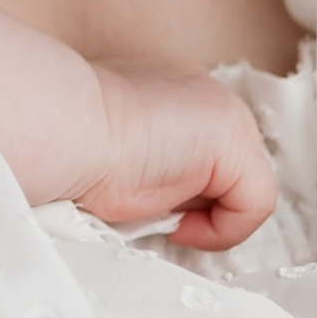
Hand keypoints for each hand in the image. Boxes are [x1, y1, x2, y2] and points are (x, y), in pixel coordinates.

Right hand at [78, 62, 276, 249]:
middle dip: (194, 202)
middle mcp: (203, 92)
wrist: (61, 127)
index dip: (178, 189)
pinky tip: (177, 222)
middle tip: (149, 209)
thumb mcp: (115, 148)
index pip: (198, 149)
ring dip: (203, 217)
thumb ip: (147, 159)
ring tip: (157, 211)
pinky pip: (255, 204)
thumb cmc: (69, 145)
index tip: (140, 198)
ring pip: (243, 188)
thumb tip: (166, 201)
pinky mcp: (236, 142)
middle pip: (225, 169)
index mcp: (169, 87)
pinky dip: (220, 230)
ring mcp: (226, 112)